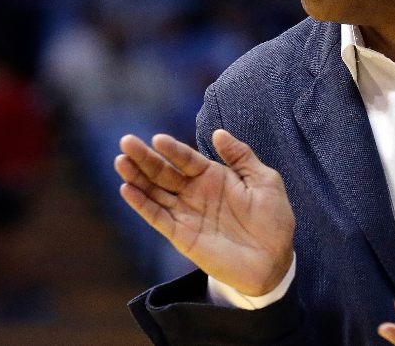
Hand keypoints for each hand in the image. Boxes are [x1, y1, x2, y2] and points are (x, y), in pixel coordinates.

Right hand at [114, 129, 295, 295]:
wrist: (273, 260)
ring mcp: (186, 213)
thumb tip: (218, 133)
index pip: (187, 158)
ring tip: (120, 161)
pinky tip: (127, 189)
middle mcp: (195, 192)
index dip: (173, 149)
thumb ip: (241, 156)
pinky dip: (141, 204)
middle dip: (145, 157)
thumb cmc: (273, 219)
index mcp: (215, 176)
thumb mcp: (264, 181)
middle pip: (165, 172)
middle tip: (126, 141)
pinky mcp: (181, 235)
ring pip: (155, 192)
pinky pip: (157, 217)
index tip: (158, 139)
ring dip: (137, 177)